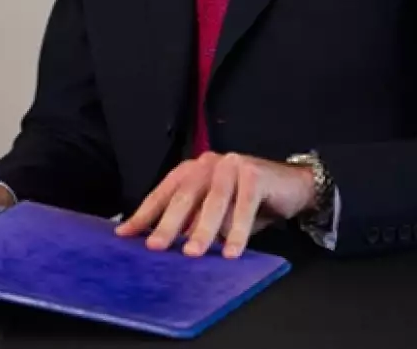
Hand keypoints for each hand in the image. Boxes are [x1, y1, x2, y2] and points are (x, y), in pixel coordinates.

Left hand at [116, 152, 316, 257]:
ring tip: (193, 254)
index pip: (163, 193)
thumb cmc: (247, 200)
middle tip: (156, 247)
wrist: (291, 184)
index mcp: (192, 170)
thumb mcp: (215, 212)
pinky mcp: (255, 174)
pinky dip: (237, 231)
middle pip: (183, 196)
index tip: (126, 234)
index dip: (145, 214)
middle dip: (168, 224)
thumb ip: (192, 221)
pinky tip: (231, 250)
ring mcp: (231, 166)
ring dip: (202, 230)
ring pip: (213, 201)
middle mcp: (207, 164)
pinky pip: (244, 206)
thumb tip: (164, 244)